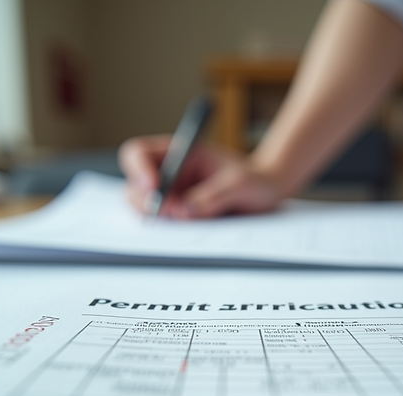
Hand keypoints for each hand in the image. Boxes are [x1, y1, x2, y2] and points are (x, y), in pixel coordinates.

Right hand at [119, 135, 292, 218]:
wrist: (268, 195)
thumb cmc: (255, 179)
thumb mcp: (240, 183)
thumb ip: (212, 196)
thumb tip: (182, 212)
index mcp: (178, 153)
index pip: (139, 154)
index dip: (139, 169)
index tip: (153, 186)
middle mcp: (169, 175)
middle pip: (134, 188)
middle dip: (145, 203)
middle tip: (167, 216)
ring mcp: (171, 199)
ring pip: (144, 211)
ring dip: (156, 221)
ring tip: (186, 225)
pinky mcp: (179, 220)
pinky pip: (163, 229)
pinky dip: (168, 234)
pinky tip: (188, 235)